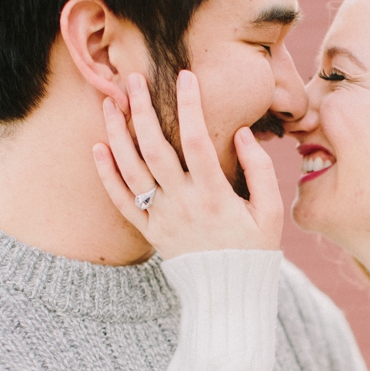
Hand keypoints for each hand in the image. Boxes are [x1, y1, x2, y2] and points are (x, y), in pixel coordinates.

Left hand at [92, 70, 282, 258]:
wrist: (228, 295)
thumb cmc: (254, 250)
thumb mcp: (271, 211)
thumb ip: (260, 169)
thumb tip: (242, 132)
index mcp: (214, 195)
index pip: (197, 140)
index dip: (190, 106)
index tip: (186, 76)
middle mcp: (183, 203)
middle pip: (155, 149)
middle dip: (143, 110)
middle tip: (133, 79)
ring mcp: (162, 218)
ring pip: (132, 171)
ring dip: (118, 135)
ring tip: (110, 104)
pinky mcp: (149, 231)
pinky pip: (122, 202)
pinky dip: (107, 176)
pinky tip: (98, 148)